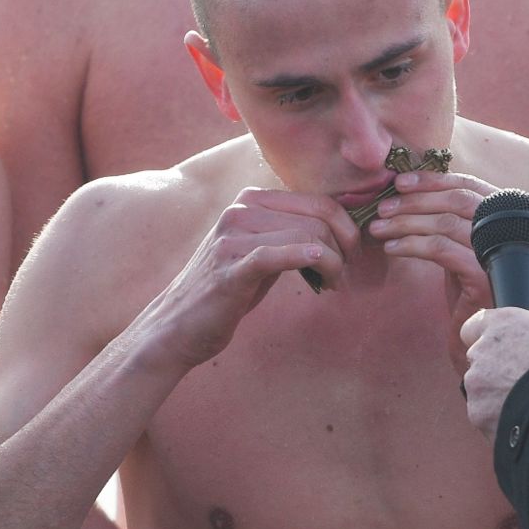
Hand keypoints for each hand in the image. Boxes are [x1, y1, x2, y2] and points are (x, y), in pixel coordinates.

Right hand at [133, 188, 354, 373]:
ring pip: (306, 237)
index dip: (346, 228)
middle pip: (318, 218)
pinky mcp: (229, 267)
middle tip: (342, 276)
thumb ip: (291, 236)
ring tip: (331, 285)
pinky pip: (276, 255)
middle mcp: (240, 210)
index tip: (350, 256)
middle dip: (343, 248)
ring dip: (332, 265)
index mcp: (250, 201)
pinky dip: (306, 260)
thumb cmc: (226, 291)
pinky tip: (323, 274)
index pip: (318, 201)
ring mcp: (232, 237)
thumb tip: (340, 231)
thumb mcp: (261, 254)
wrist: (178, 326)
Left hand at [362, 172, 500, 371]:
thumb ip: (448, 222)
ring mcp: (499, 254)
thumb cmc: (468, 295)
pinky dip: (412, 245)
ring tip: (378, 229)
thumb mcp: (461, 250)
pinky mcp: (483, 277)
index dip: (433, 181)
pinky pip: (441, 250)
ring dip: (406, 223)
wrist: (480, 340)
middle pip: (456, 200)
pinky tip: (392, 249)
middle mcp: (509, 231)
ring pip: (446, 223)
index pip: (468, 186)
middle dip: (415, 201)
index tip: (400, 183)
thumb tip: (409, 192)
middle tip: (382, 208)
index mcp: (506, 219)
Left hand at [460, 306, 528, 435]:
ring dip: (497, 401)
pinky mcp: (478, 413)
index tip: (498, 353)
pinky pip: (486, 420)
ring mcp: (477, 382)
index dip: (486, 342)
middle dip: (494, 375)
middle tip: (523, 387)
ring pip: (481, 394)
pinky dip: (499, 424)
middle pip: (478, 364)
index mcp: (503, 324)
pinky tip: (525, 425)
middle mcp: (483, 349)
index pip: (473, 328)